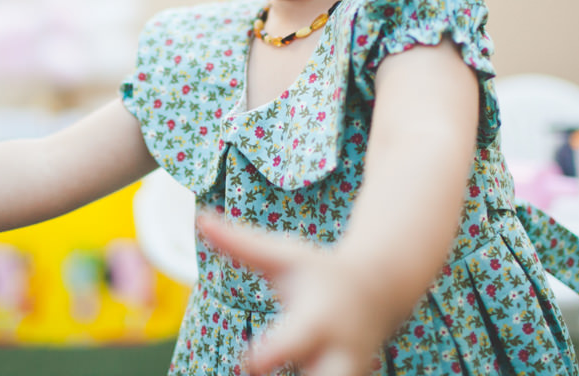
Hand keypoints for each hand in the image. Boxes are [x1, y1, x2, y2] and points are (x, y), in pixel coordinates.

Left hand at [198, 214, 388, 375]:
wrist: (378, 288)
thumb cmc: (318, 271)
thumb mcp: (284, 255)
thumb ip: (240, 243)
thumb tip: (200, 218)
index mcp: (317, 320)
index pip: (292, 344)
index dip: (266, 358)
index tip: (251, 363)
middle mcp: (337, 355)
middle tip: (262, 371)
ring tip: (274, 370)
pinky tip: (294, 374)